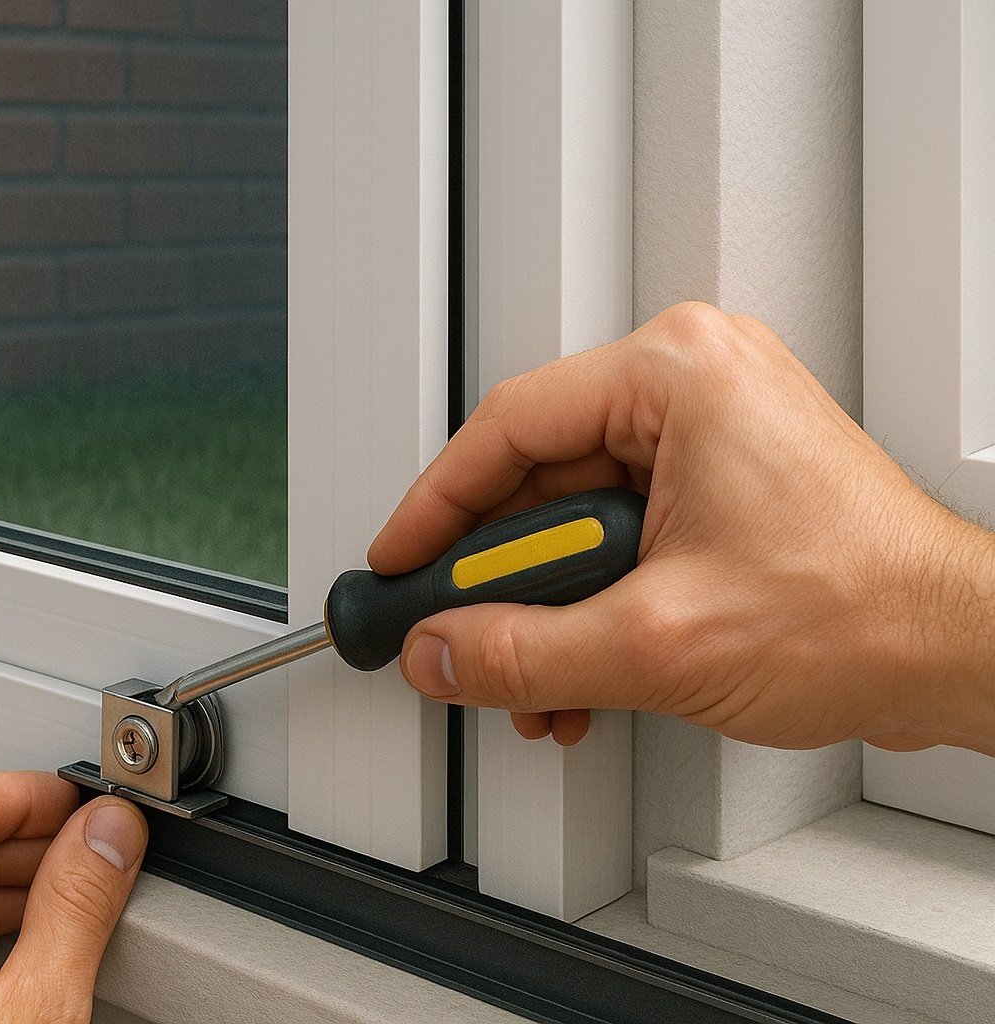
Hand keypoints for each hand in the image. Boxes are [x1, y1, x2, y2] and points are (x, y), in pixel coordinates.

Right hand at [370, 302, 994, 753]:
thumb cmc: (869, 609)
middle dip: (500, 582)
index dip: (435, 506)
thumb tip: (440, 650)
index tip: (398, 559)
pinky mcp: (717, 485)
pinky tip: (581, 672)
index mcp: (677, 373)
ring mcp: (708, 434)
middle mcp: (691, 385)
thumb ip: (522, 650)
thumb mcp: (656, 640)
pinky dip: (589, 607)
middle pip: (535, 479)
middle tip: (457, 634)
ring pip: (572, 519)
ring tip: (539, 679)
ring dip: (544, 611)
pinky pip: (617, 536)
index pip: (506, 427)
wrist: (960, 654)